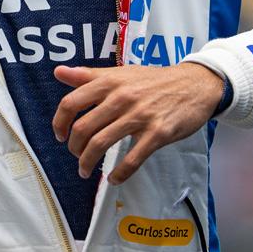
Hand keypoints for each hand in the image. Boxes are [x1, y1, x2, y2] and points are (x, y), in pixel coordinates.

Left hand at [52, 62, 223, 183]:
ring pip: (101, 144)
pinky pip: (131, 160)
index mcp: (109, 82)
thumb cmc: (153, 80)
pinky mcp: (157, 133)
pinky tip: (113, 179)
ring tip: (86, 170)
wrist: (193, 84)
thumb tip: (59, 72)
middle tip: (76, 156)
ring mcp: (139, 116)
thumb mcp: (120, 72)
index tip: (60, 135)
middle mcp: (121, 97)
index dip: (59, 122)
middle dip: (74, 148)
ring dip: (88, 163)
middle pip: (84, 128)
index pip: (72, 102)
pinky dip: (118, 174)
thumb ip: (88, 75)